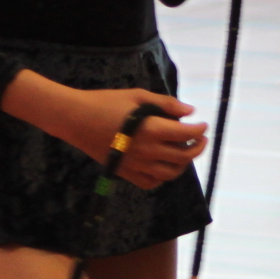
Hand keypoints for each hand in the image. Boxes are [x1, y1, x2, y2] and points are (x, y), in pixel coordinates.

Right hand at [2, 77, 206, 190]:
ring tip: (184, 152)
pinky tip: (162, 165)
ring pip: (170, 173)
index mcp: (152, 129)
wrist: (76, 119)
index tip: (203, 125)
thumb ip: (166, 104)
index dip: (199, 130)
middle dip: (197, 147)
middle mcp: (148, 151)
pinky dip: (162, 177)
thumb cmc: (106, 102)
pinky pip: (151, 182)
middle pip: (183, 156)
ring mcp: (137, 165)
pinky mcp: (125, 173)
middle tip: (200, 139)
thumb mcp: (138, 96)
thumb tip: (189, 112)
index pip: (186, 135)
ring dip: (183, 164)